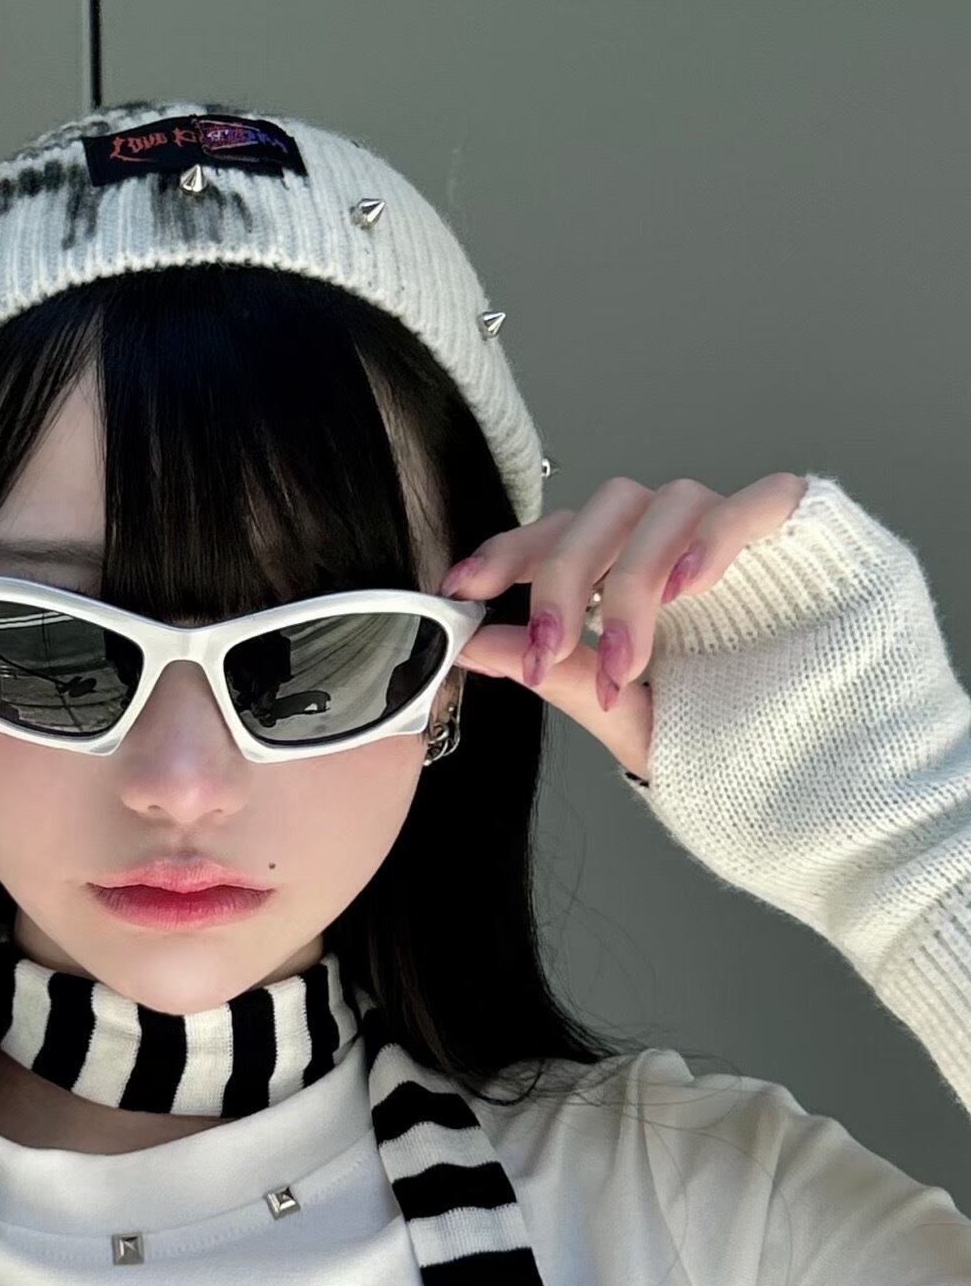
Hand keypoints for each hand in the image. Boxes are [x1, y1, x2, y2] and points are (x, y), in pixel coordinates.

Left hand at [440, 472, 808, 780]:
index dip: (509, 552)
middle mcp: (681, 548)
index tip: (460, 589)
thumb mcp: (626, 714)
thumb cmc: (730, 745)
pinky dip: (718, 534)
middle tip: (545, 651)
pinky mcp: (805, 534)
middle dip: (563, 577)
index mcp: (634, 581)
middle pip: (604, 509)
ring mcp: (741, 536)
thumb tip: (472, 647)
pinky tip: (689, 587)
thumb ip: (555, 673)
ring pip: (667, 503)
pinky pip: (759, 501)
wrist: (825, 784)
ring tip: (623, 658)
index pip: (562, 536)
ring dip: (631, 580)